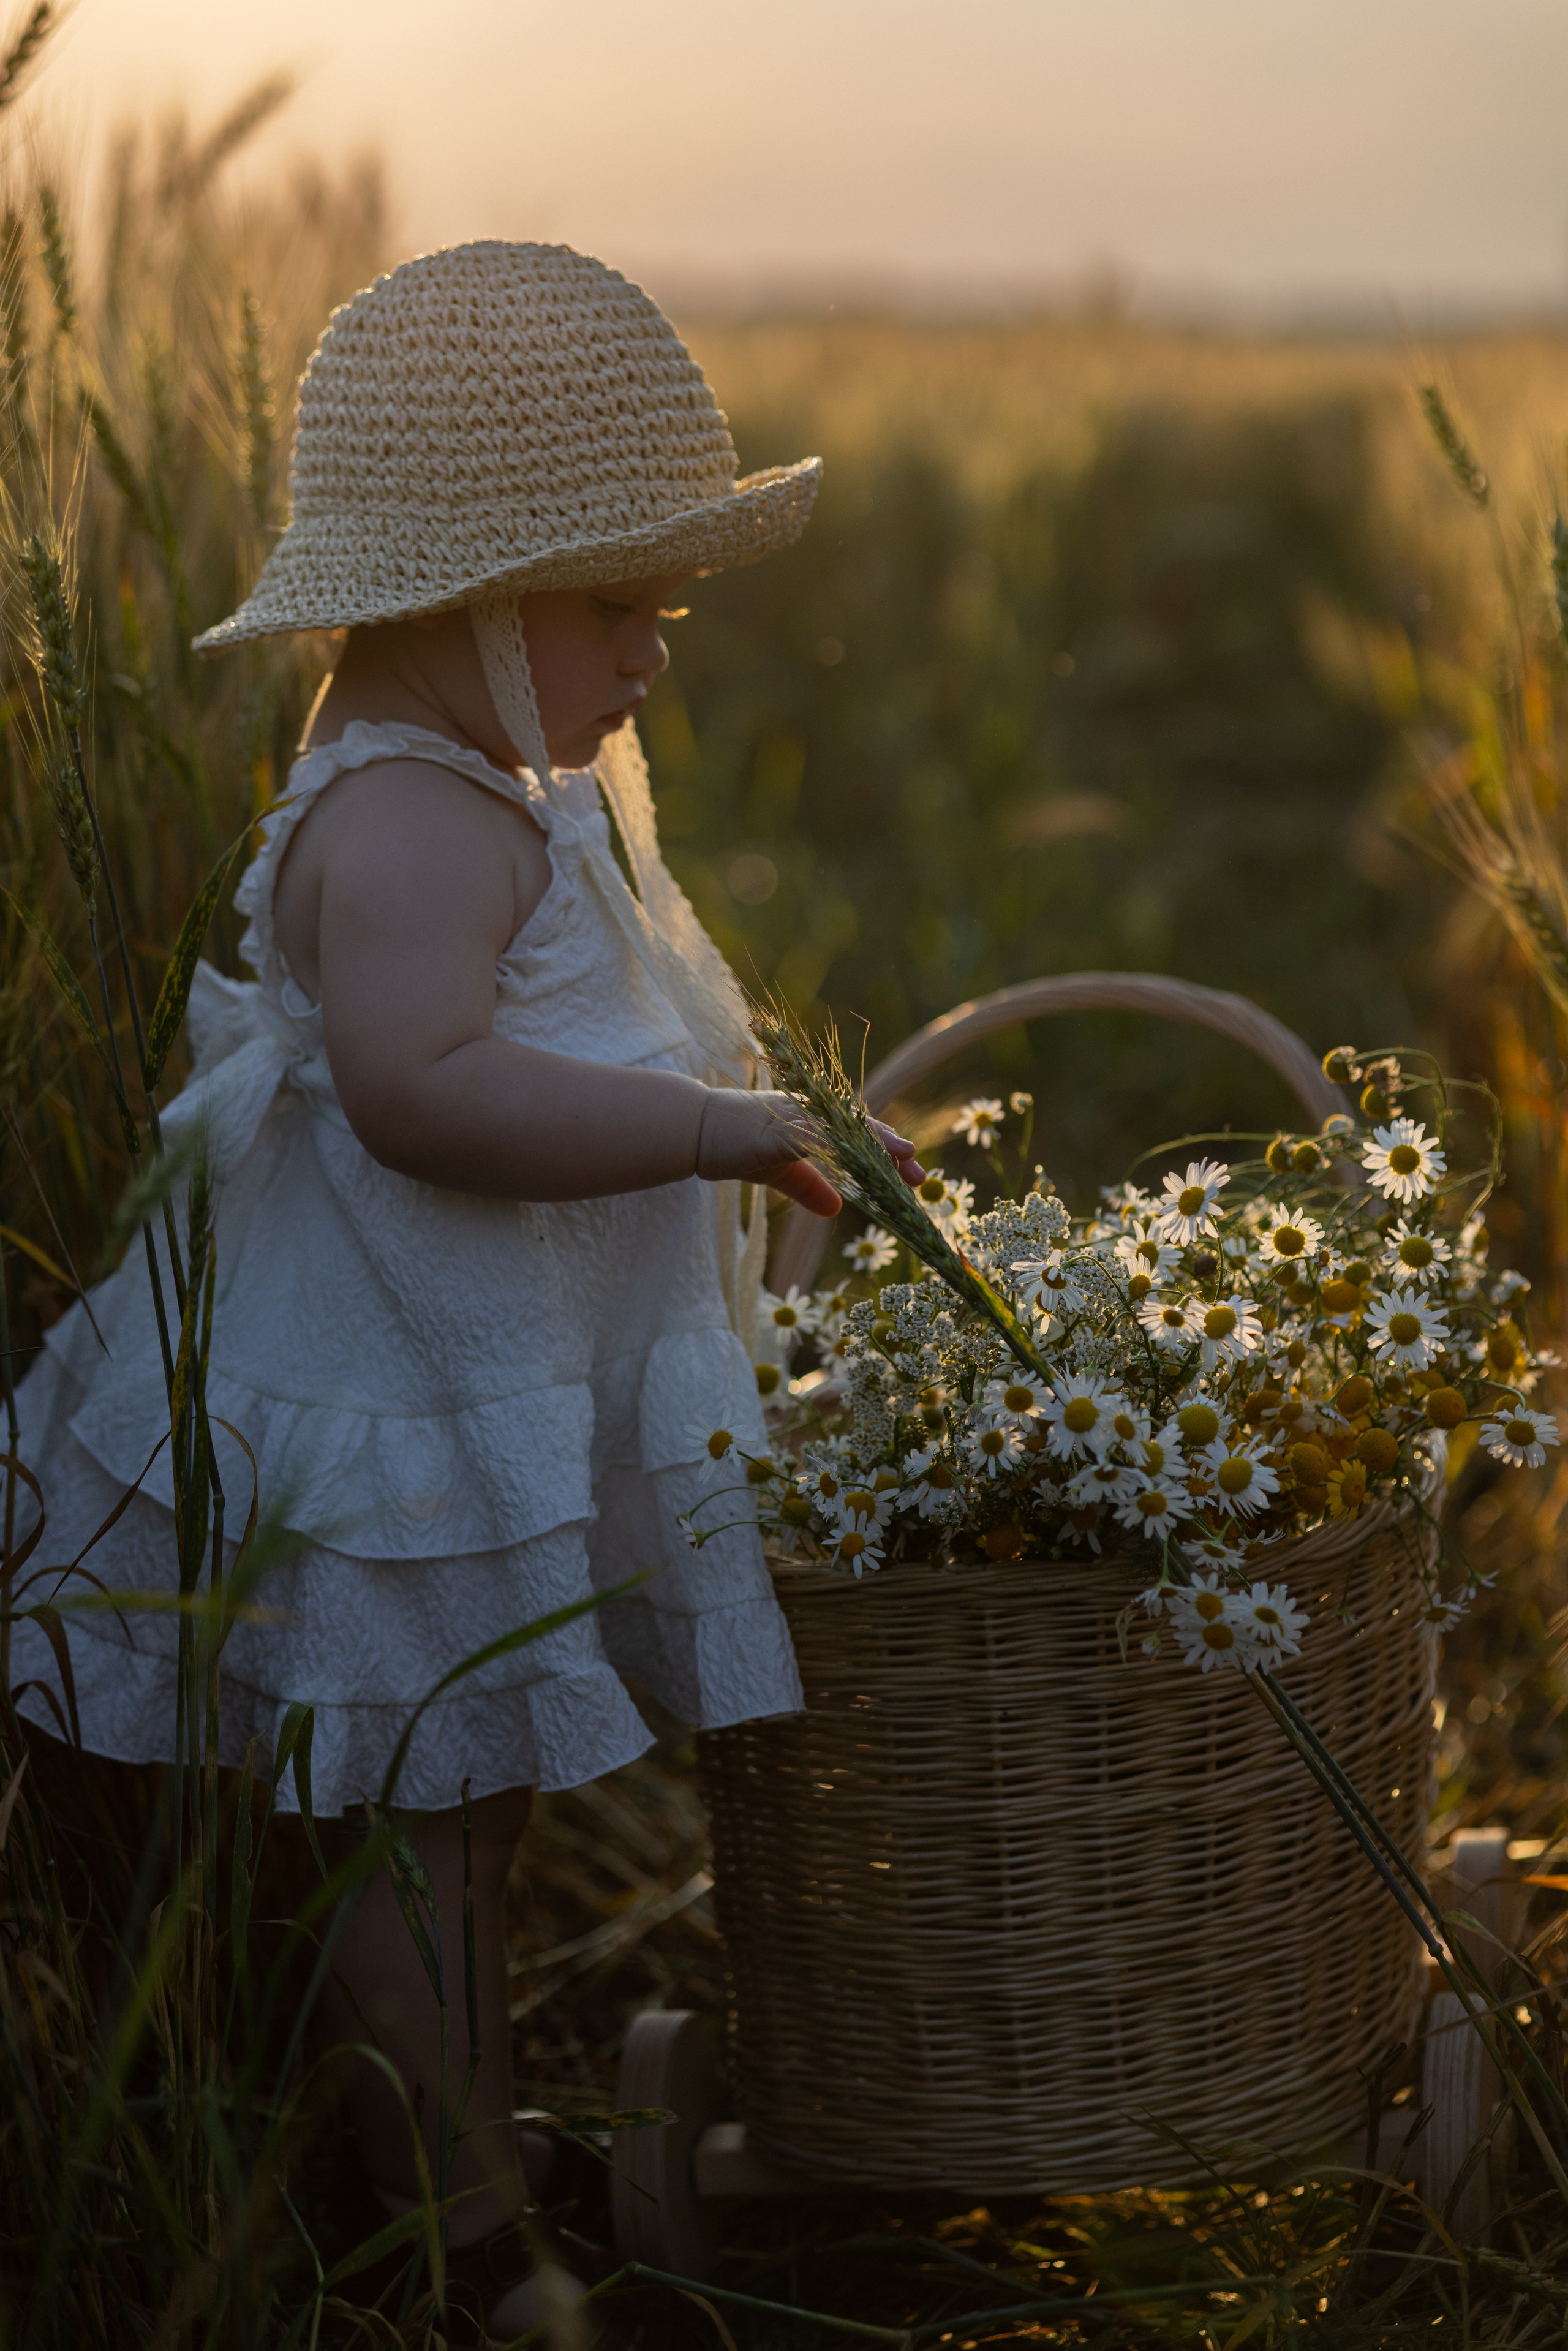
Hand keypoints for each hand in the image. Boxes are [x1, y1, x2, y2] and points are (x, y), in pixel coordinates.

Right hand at [696, 1095, 925, 1217]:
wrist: (692, 1129)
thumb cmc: (732, 1145)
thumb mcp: (778, 1172)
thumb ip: (809, 1187)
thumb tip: (836, 1209)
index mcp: (812, 1122)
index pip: (858, 1136)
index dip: (887, 1152)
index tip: (914, 1173)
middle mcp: (808, 1114)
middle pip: (860, 1130)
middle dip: (893, 1150)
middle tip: (921, 1174)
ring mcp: (793, 1118)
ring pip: (844, 1129)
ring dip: (875, 1143)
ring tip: (905, 1156)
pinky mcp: (776, 1130)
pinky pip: (812, 1138)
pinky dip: (837, 1147)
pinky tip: (857, 1159)